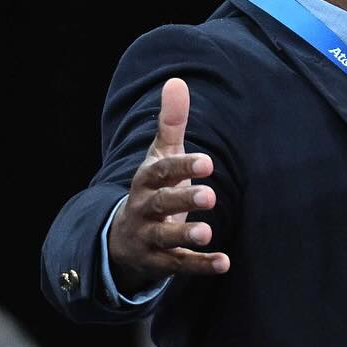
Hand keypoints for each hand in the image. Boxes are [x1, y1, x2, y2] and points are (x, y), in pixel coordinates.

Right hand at [107, 78, 229, 295]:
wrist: (122, 238)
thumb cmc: (153, 187)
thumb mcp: (160, 156)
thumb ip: (171, 122)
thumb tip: (176, 81)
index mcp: (147, 180)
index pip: (162, 171)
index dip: (183, 167)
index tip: (207, 162)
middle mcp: (144, 208)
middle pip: (161, 203)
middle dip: (183, 200)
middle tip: (210, 196)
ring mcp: (149, 237)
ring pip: (165, 238)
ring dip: (186, 237)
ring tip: (208, 233)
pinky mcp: (159, 262)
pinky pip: (179, 265)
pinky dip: (201, 266)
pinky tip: (224, 263)